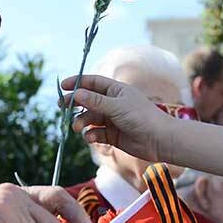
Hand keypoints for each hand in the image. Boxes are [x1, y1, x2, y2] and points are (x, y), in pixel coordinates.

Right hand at [62, 74, 176, 161]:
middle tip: (62, 107)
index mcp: (116, 90)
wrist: (159, 140)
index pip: (93, 83)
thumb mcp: (117, 106)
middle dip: (75, 104)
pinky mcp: (112, 135)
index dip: (77, 83)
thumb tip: (76, 93)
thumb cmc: (142, 117)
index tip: (63, 86)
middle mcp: (113, 104)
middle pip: (88, 101)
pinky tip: (90, 137)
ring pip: (90, 118)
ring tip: (78, 127)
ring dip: (82, 122)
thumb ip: (95, 101)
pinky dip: (91, 135)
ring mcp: (112, 120)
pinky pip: (96, 133)